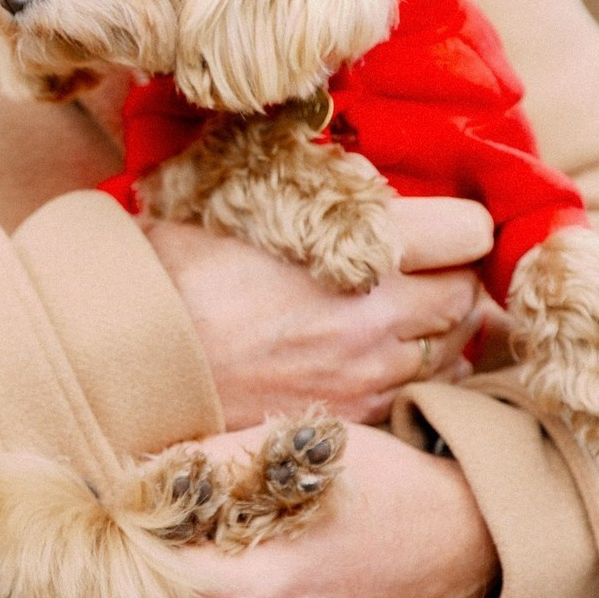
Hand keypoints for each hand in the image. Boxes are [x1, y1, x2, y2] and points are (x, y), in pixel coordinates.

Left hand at [108, 423, 497, 597]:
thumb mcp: (296, 452)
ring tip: (120, 586)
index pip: (134, 588)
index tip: (92, 518)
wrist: (465, 553)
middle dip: (100, 596)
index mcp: (258, 591)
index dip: (103, 549)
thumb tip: (131, 474)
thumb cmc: (384, 491)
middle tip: (93, 552)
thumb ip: (203, 463)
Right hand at [145, 197, 492, 427]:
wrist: (130, 358)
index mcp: (359, 247)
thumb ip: (310, 195)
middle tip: (429, 272)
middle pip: (467, 294)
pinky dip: (414, 376)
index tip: (446, 225)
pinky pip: (416, 395)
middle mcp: (377, 314)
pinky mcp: (347, 419)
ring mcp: (365, 374)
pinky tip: (383, 361)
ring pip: (450, 351)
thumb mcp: (240, 207)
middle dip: (455, 279)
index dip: (463, 225)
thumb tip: (350, 178)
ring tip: (408, 318)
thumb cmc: (175, 274)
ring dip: (439, 332)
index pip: (468, 231)